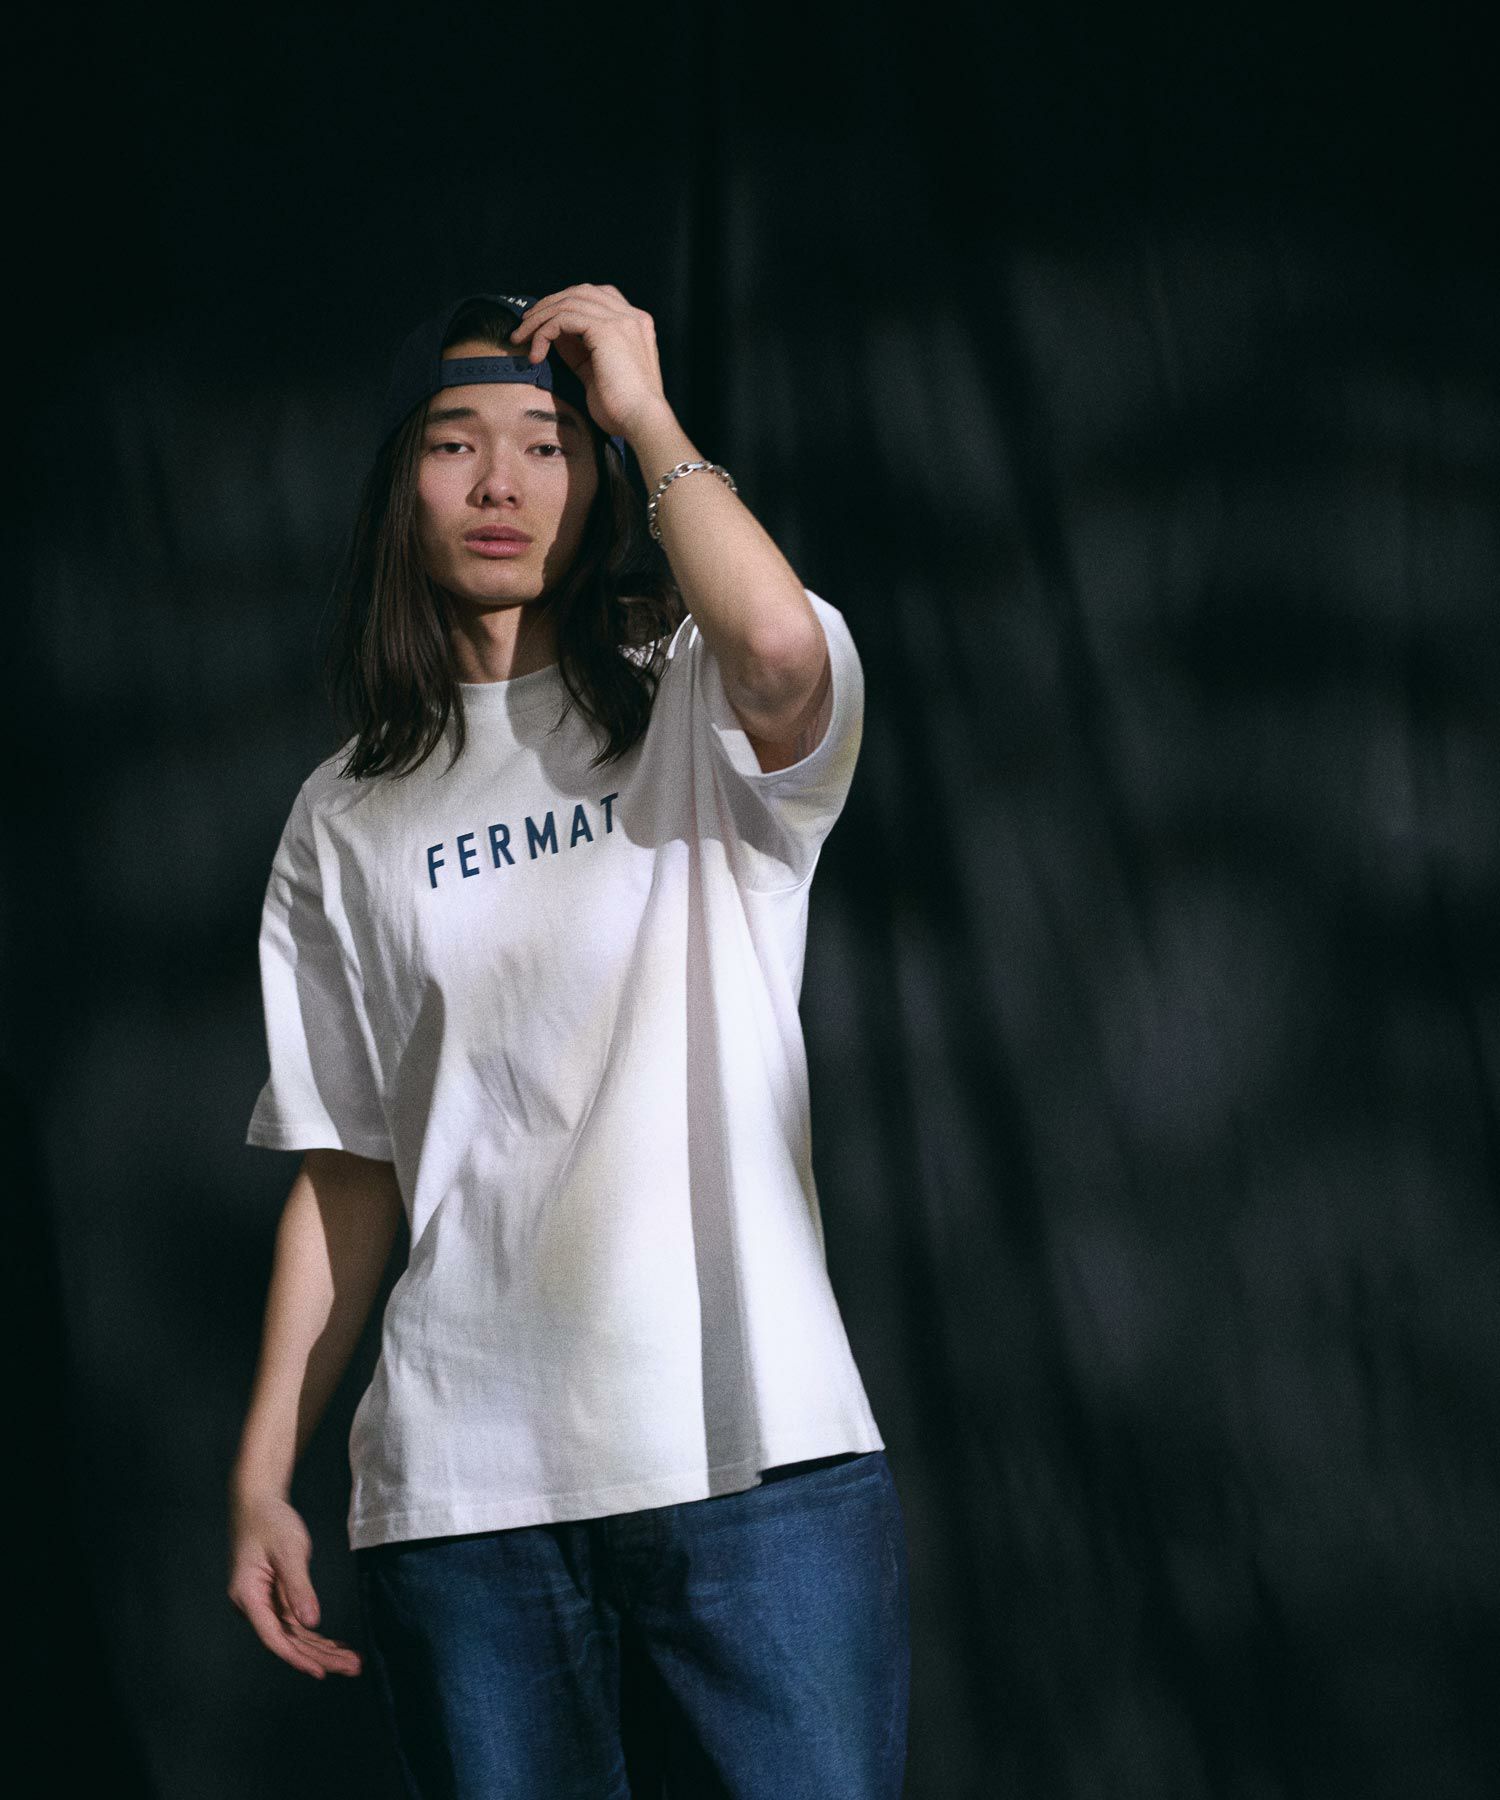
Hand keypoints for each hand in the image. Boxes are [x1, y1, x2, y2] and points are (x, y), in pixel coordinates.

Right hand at [227, 1490, 362, 1679]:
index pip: (274, 1636)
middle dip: (321, 1657)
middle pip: (288, 1641)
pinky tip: (337, 1647)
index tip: (321, 1672)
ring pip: (295, 1636)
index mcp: (248, 1596)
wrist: (258, 1503)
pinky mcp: (276, 1599)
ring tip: (353, 1662)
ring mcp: (265, 1605)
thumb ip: (299, 1587)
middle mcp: (254, 1606)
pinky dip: (317, 1636)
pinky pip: (297, 1624)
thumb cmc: (270, 1522)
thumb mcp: (289, 1550)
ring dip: (323, 1650)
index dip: (297, 1657)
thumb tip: (311, 1623)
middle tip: (354, 1667)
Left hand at [507, 283, 668, 441]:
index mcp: (635, 324)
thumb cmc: (621, 409)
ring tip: (521, 339)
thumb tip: (554, 336)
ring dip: (539, 319)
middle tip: (524, 326)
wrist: (641, 422)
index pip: (595, 298)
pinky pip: (564, 318)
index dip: (565, 304)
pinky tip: (536, 354)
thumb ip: (580, 351)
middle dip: (548, 305)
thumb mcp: (595, 373)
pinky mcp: (607, 329)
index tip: (543, 324)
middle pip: (580, 292)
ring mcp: (621, 319)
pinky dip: (544, 332)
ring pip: (568, 303)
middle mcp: (631, 316)